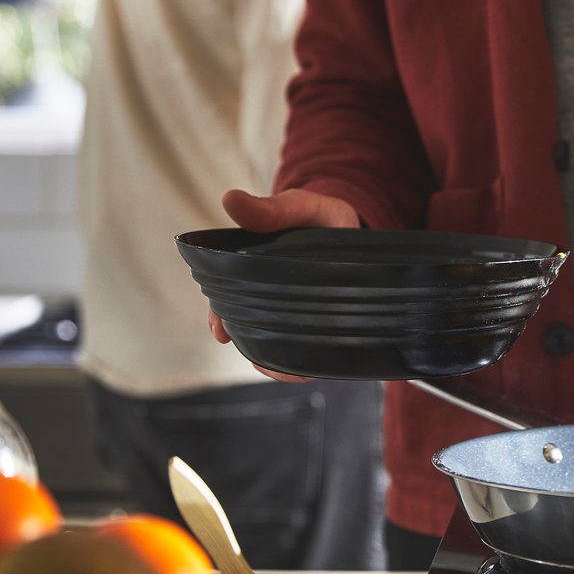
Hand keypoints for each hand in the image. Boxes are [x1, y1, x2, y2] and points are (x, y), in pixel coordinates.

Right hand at [208, 188, 359, 381]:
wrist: (354, 227)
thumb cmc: (320, 216)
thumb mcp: (299, 207)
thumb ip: (272, 209)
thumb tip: (230, 199)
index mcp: (250, 269)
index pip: (224, 297)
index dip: (220, 315)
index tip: (220, 330)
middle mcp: (265, 295)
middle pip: (246, 327)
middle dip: (248, 346)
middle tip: (260, 361)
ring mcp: (290, 311)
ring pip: (272, 344)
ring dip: (275, 362)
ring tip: (291, 374)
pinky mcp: (317, 323)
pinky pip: (303, 350)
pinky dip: (300, 364)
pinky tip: (306, 374)